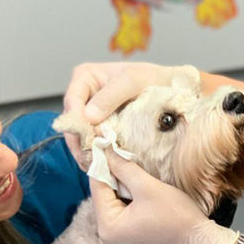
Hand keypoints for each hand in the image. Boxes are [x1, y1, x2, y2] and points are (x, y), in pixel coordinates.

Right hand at [62, 62, 199, 165]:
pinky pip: (93, 142)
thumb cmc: (154, 79)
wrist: (172, 90)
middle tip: (90, 160)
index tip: (88, 140)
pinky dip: (97, 153)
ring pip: (80, 136)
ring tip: (97, 166)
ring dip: (87, 152)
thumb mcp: (134, 81)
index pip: (72, 102)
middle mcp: (84, 95)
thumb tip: (88, 117)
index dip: (76, 123)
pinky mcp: (101, 128)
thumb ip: (111, 96)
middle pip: (72, 122)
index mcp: (85, 77)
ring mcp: (91, 113)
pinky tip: (104, 164)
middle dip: (80, 142)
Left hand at [89, 149, 237, 243]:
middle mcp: (107, 240)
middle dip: (114, 179)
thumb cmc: (177, 216)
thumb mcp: (148, 187)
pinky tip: (141, 196)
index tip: (105, 146)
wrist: (200, 243)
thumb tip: (106, 151)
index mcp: (108, 227)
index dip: (103, 165)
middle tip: (124, 158)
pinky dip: (128, 205)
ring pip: (114, 208)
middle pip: (104, 200)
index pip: (97, 188)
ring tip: (136, 177)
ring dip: (122, 192)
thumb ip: (124, 168)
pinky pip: (122, 219)